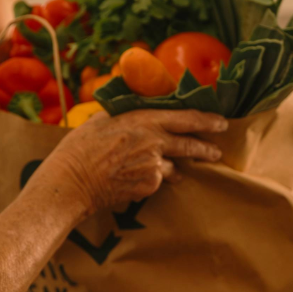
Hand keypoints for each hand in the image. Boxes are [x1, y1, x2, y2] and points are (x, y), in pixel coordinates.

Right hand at [39, 109, 226, 214]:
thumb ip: (126, 114)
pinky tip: (134, 179)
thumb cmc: (80, 148)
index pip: (185, 118)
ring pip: (173, 167)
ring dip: (172, 168)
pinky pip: (157, 181)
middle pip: (190, 145)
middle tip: (216, 150)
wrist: (71, 181)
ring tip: (169, 170)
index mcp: (143, 119)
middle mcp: (154, 141)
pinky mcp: (149, 186)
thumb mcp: (102, 119)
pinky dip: (152, 180)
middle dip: (207, 148)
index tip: (221, 122)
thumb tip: (138, 106)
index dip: (207, 120)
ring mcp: (154, 166)